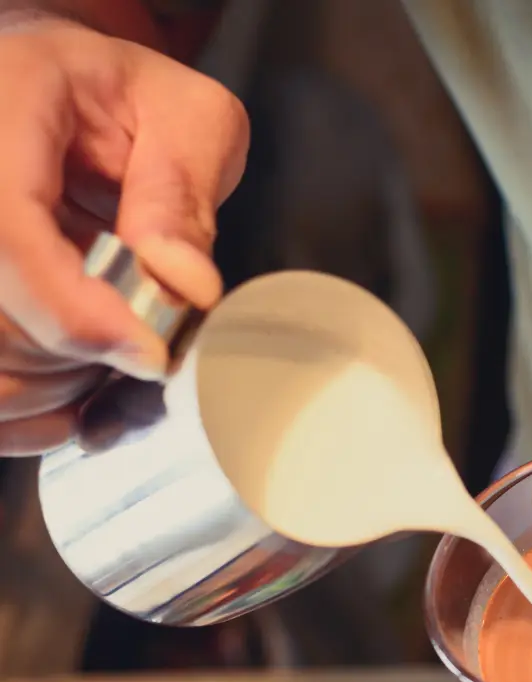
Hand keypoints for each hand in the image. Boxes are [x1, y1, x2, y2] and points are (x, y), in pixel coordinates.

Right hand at [0, 14, 247, 453]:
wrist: (66, 95)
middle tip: (145, 345)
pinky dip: (26, 410)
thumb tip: (184, 283)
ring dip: (51, 388)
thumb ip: (182, 194)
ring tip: (112, 354)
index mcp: (2, 109)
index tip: (149, 353)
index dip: (76, 311)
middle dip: (78, 355)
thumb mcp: (187, 118)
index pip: (8, 232)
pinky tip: (72, 394)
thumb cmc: (128, 99)